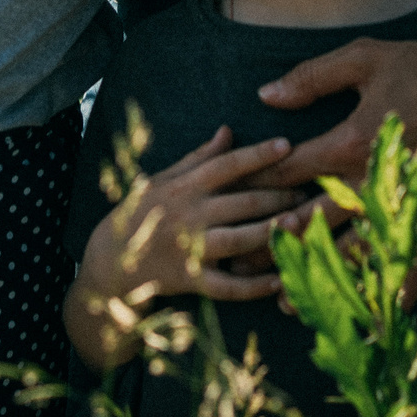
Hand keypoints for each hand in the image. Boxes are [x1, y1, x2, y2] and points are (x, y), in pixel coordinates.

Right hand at [74, 127, 301, 316]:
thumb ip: (198, 157)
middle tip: (306, 191)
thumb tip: (228, 130)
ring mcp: (190, 250)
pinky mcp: (191, 281)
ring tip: (299, 225)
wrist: (110, 263)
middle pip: (242, 203)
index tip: (287, 145)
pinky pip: (227, 286)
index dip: (258, 155)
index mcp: (184, 187)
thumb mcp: (163, 179)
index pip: (226, 165)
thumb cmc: (142, 214)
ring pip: (239, 241)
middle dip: (278, 196)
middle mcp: (188, 216)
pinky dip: (254, 286)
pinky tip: (279, 281)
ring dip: (271, 233)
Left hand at [258, 10, 416, 304]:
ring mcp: (408, 203)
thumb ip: (312, 78)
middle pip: (313, 223)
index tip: (235, 204)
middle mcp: (375, 181)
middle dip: (274, 245)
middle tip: (240, 264)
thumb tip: (267, 95)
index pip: (291, 173)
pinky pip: (413, 263)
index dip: (258, 188)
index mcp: (352, 141)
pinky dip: (391, 291)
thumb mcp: (364, 58)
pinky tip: (372, 313)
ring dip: (320, 277)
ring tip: (287, 299)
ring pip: (355, 253)